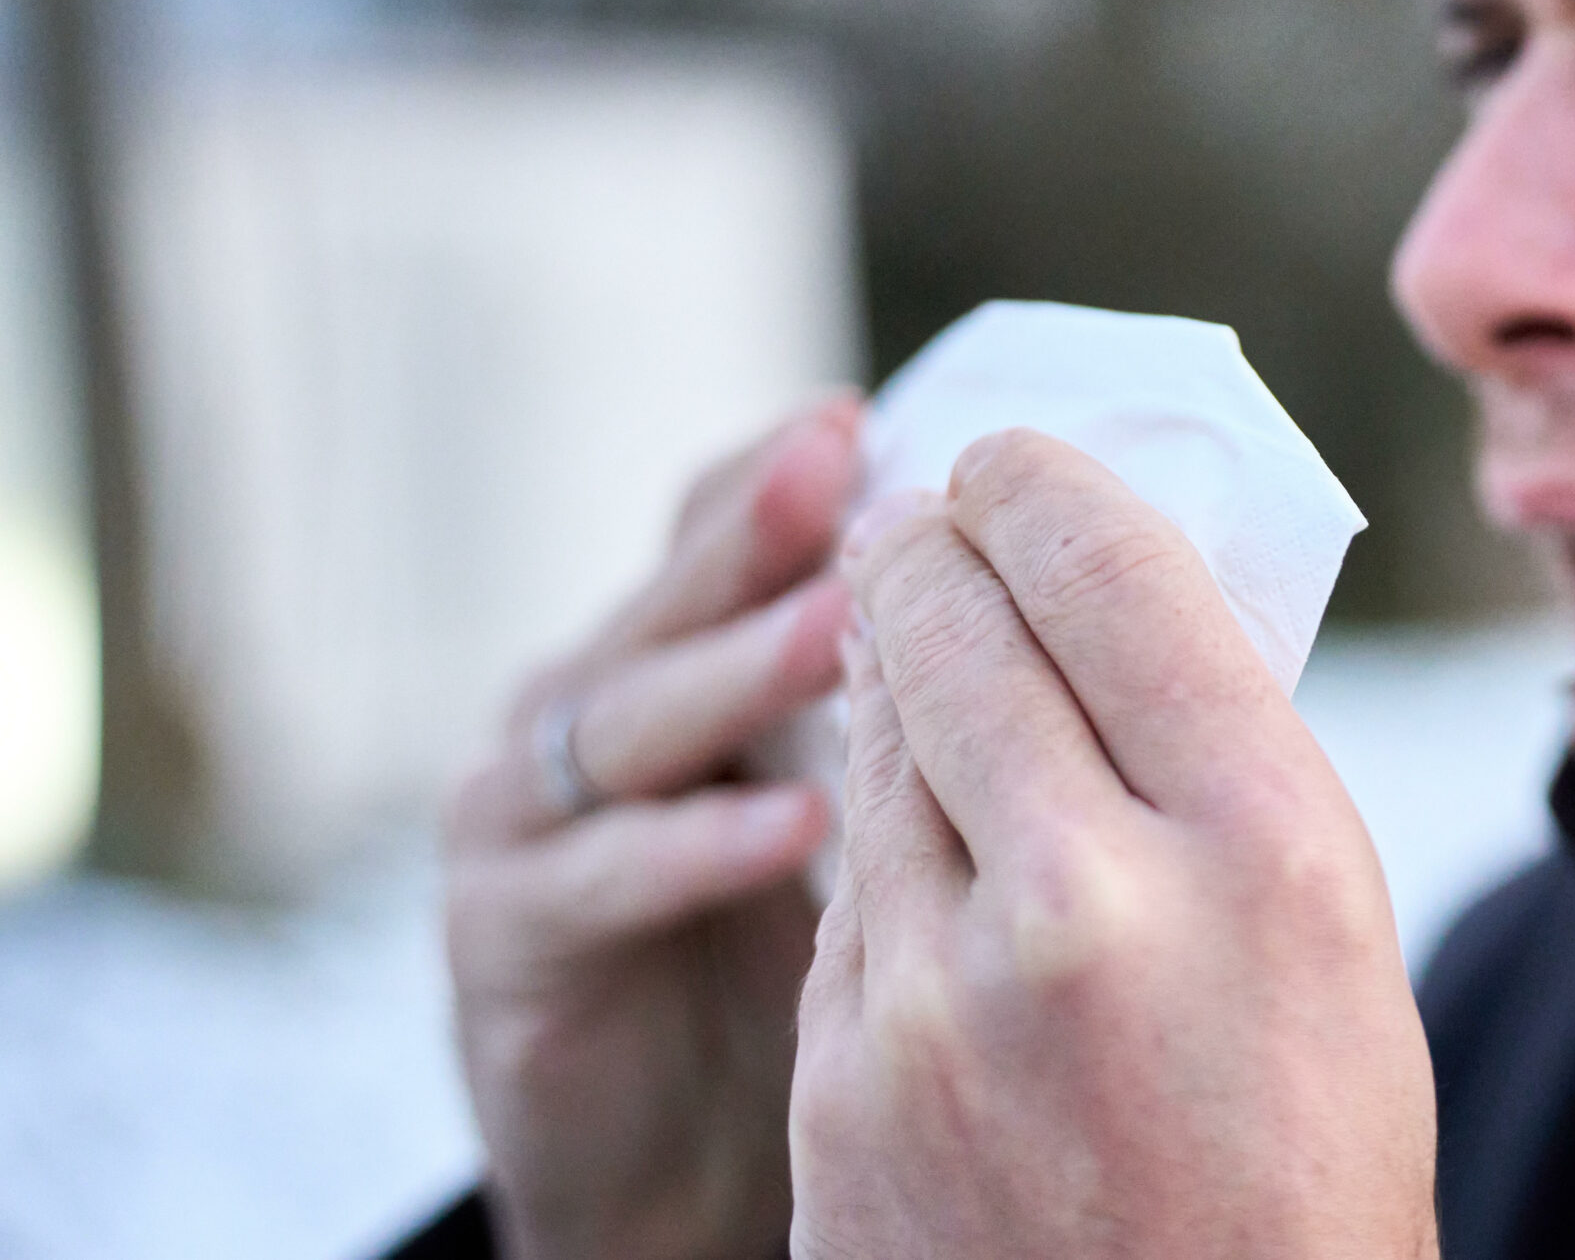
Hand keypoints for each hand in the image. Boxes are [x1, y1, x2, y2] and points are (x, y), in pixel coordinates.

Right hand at [443, 400, 861, 1259]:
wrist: (658, 1170)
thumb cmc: (778, 965)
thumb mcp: (839, 804)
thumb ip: (890, 696)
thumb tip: (1050, 590)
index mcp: (667, 664)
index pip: (712, 540)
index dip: (778, 477)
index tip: (862, 416)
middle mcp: (585, 715)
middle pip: (673, 603)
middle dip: (757, 532)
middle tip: (840, 467)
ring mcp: (528, 823)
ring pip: (634, 719)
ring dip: (741, 672)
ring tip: (846, 626)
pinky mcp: (510, 942)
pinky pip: (605, 878)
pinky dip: (699, 848)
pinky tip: (799, 826)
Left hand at [790, 430, 1437, 1259]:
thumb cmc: (1302, 1168)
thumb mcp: (1335, 946)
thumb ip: (1225, 764)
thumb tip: (1108, 596)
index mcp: (1267, 850)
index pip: (1109, 570)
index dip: (1039, 481)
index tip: (1007, 454)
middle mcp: (1095, 903)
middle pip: (953, 620)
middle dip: (931, 543)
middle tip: (924, 513)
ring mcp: (944, 1000)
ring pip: (879, 742)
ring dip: (894, 677)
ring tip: (914, 645)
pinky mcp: (843, 1081)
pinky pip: (851, 888)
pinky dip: (883, 837)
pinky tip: (926, 844)